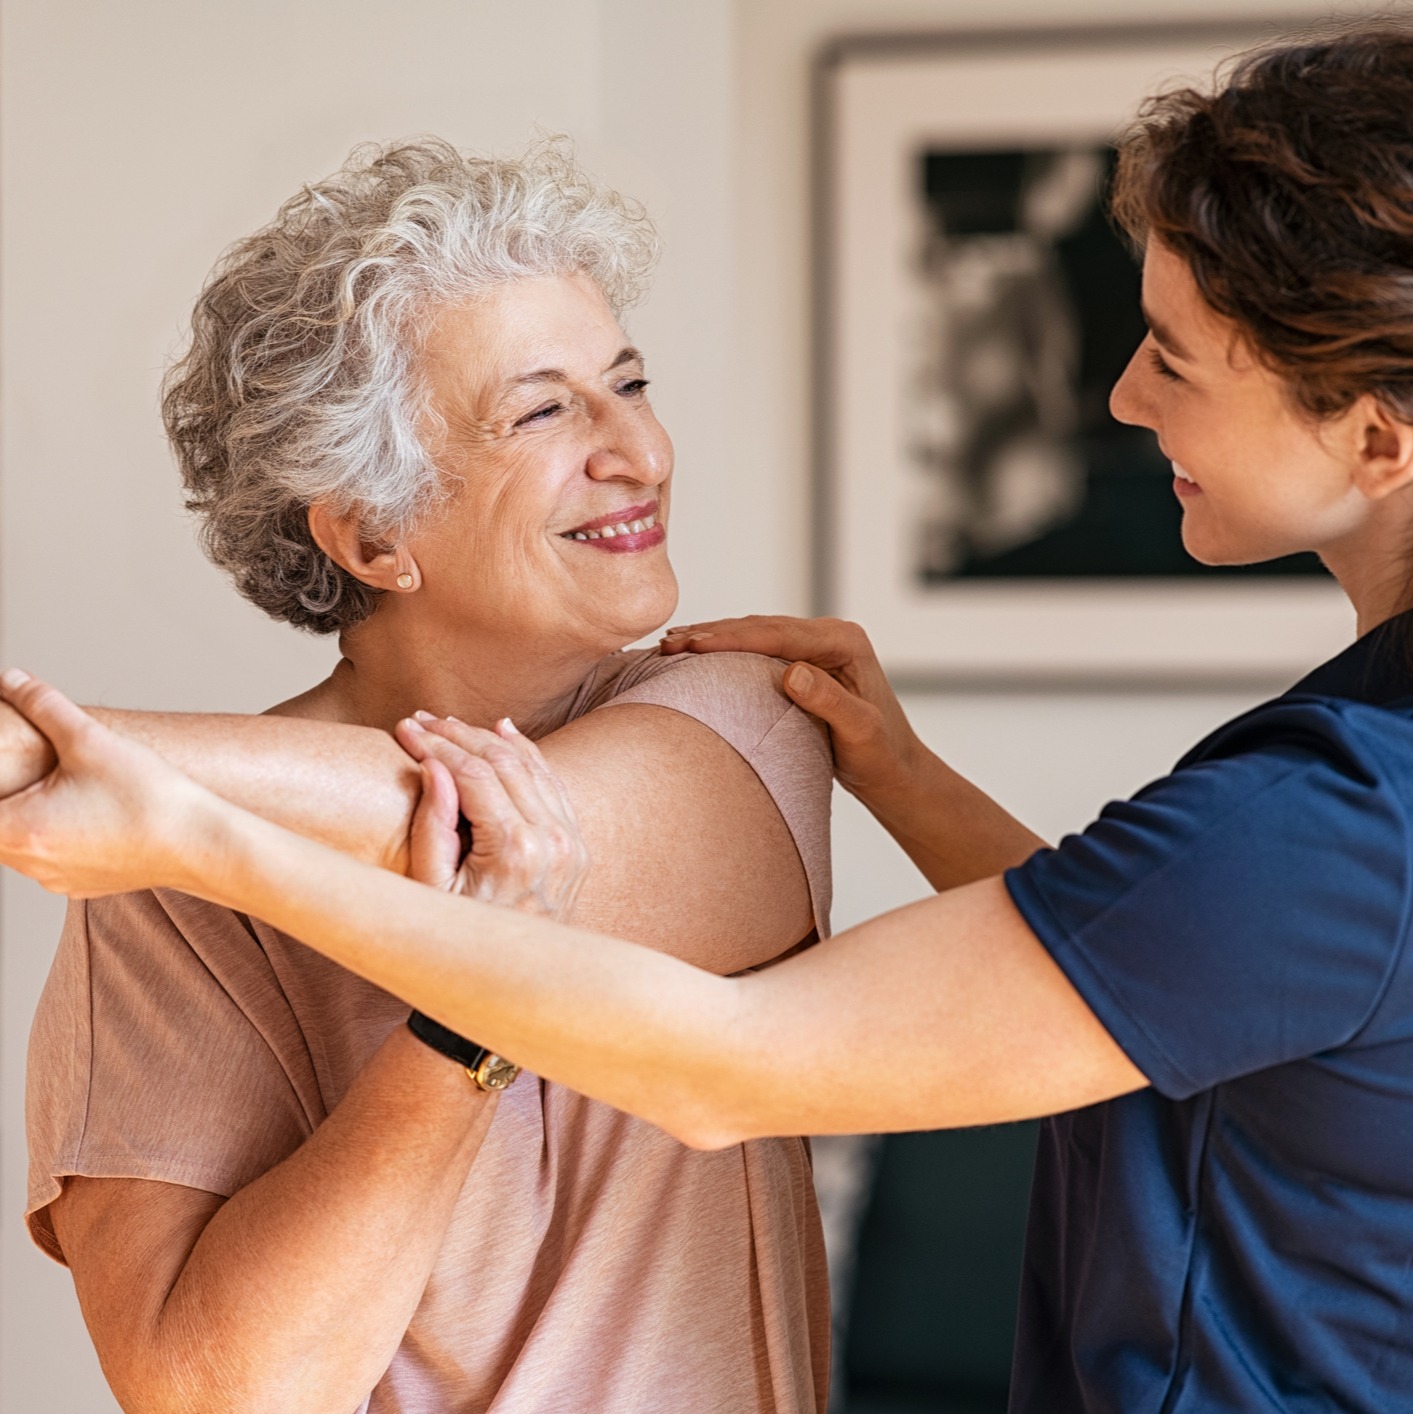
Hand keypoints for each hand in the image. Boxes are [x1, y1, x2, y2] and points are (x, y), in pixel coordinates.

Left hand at [0, 671, 212, 896]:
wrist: (201, 844)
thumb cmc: (149, 799)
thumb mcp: (91, 739)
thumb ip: (42, 704)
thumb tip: (12, 679)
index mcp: (18, 828)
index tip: (10, 770)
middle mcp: (29, 862)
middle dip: (8, 794)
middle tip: (49, 773)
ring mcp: (54, 878)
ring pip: (18, 843)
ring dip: (28, 814)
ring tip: (67, 786)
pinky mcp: (80, 884)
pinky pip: (50, 857)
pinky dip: (56, 833)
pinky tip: (89, 811)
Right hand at [395, 714, 588, 921]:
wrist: (512, 984)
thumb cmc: (460, 940)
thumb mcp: (431, 891)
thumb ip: (433, 827)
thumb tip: (434, 767)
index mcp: (514, 850)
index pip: (473, 774)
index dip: (436, 746)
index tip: (405, 730)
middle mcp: (551, 840)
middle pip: (503, 762)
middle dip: (459, 735)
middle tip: (422, 720)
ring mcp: (570, 842)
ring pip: (532, 767)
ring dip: (491, 739)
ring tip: (451, 724)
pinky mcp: (577, 846)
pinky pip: (553, 785)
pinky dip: (528, 755)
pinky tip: (504, 732)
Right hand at [660, 615, 929, 804]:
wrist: (895, 771)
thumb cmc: (882, 756)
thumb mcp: (861, 733)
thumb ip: (830, 702)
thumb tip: (791, 672)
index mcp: (845, 642)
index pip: (778, 634)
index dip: (731, 638)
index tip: (691, 645)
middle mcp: (831, 636)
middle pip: (761, 627)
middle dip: (712, 633)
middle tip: (668, 642)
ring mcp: (817, 647)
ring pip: (756, 634)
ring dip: (714, 638)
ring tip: (671, 644)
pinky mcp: (805, 662)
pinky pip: (759, 649)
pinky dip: (727, 651)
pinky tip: (697, 655)